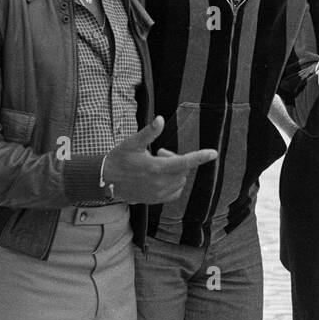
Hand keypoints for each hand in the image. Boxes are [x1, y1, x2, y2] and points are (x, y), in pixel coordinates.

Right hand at [103, 116, 217, 204]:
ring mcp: (158, 194)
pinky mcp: (155, 200)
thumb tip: (160, 119)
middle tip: (161, 152)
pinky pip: (174, 192)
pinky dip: (174, 183)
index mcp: (156, 167)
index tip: (213, 153)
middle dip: (178, 159)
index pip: (184, 162)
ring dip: (176, 171)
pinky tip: (162, 176)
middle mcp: (159, 183)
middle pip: (183, 170)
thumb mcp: (132, 143)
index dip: (200, 157)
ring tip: (159, 164)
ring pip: (180, 181)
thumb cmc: (119, 159)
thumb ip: (149, 132)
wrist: (105, 180)